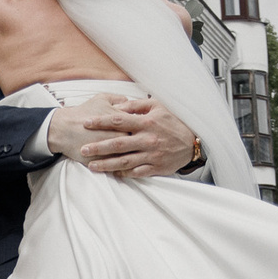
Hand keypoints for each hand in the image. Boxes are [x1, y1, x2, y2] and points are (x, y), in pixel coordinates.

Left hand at [72, 95, 197, 178]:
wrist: (193, 142)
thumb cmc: (173, 122)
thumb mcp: (158, 106)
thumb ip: (137, 105)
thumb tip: (117, 105)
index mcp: (146, 123)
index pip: (119, 121)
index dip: (101, 122)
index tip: (86, 123)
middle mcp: (147, 140)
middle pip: (118, 145)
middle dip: (98, 147)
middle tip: (83, 149)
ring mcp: (151, 155)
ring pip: (124, 161)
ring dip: (107, 164)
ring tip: (91, 166)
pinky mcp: (156, 167)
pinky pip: (136, 172)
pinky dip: (123, 174)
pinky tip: (112, 173)